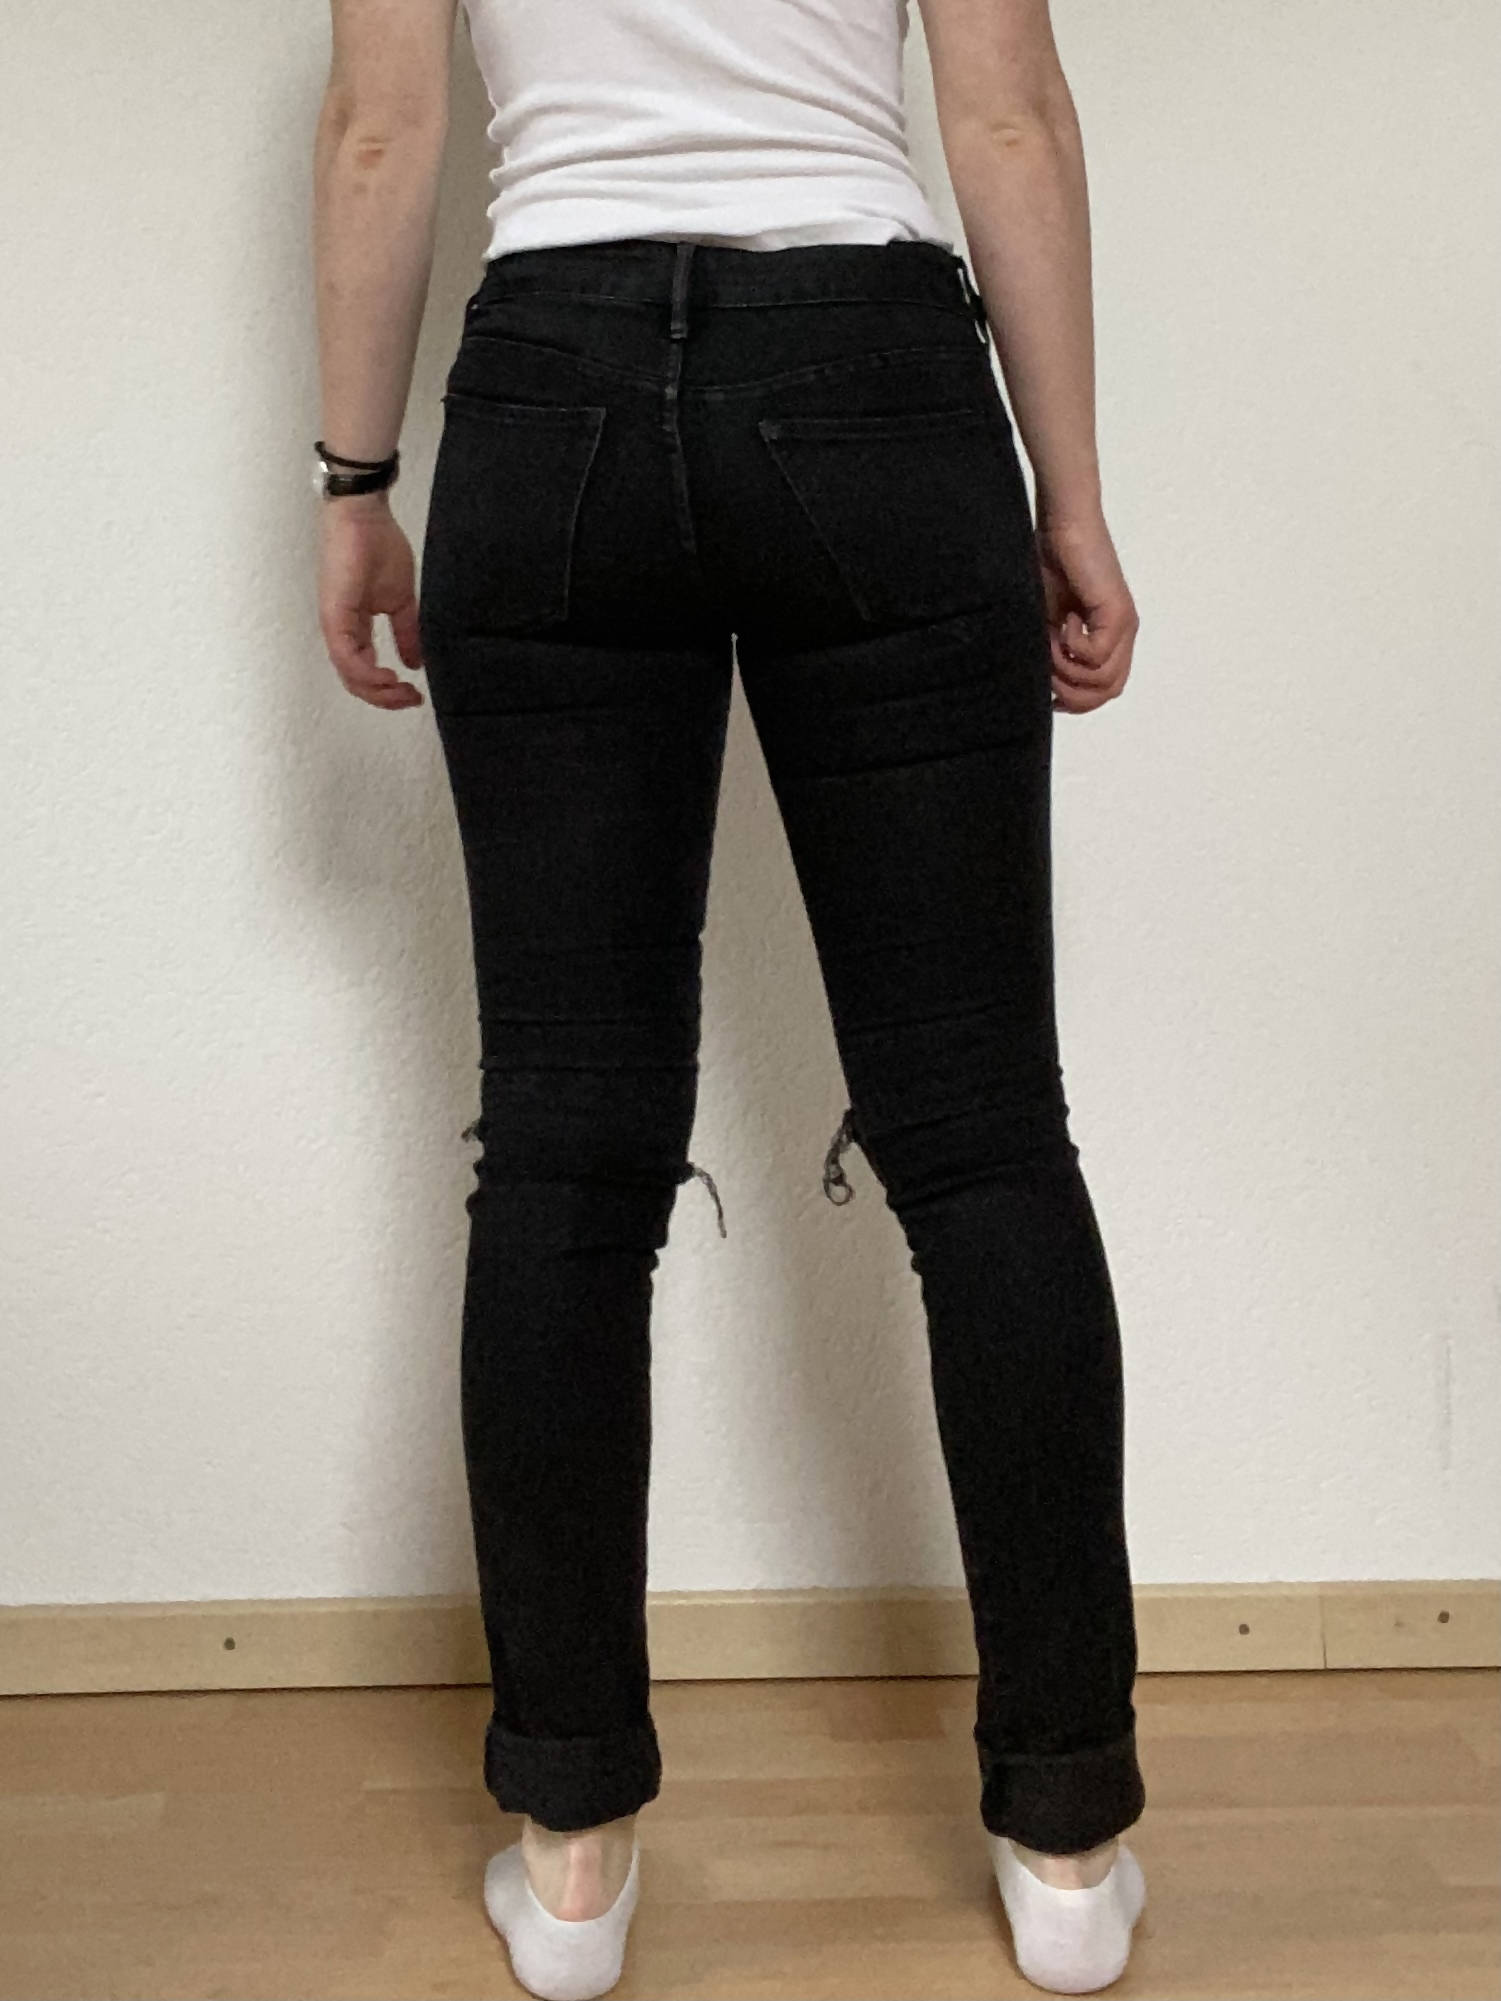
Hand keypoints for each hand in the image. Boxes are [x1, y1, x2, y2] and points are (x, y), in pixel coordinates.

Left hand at [317, 494, 425, 709]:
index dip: (390, 690)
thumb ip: (407, 633)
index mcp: (355, 628)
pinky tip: (388, 676)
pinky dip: (367, 673)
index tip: (417, 695)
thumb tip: (416, 663)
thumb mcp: (401, 600)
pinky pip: (346, 656)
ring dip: (378, 691)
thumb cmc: (378, 546)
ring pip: (350, 675)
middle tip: (412, 700)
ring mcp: (335, 624)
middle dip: (385, 698)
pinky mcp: (334, 615)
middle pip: (356, 682)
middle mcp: (341, 631)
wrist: (365, 515)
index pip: (366, 672)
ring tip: (403, 692)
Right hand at [1034, 508, 1137, 712]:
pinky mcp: (1117, 613)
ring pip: (1103, 679)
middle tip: (1047, 672)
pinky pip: (1096, 655)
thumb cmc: (1051, 564)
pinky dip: (1073, 647)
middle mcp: (1123, 635)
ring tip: (1052, 641)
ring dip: (1069, 670)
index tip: (1049, 694)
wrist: (1062, 525)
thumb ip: (1054, 653)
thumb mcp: (1048, 622)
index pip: (1105, 689)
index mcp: (1110, 637)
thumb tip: (1044, 688)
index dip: (1078, 701)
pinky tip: (1063, 621)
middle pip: (1108, 691)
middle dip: (1072, 694)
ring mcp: (1123, 625)